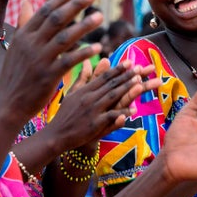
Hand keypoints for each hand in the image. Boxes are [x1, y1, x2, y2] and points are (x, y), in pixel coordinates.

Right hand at [0, 0, 102, 120]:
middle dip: (75, 5)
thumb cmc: (16, 75)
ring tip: (100, 17)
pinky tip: (97, 47)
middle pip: (56, 19)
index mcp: (23, 36)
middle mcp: (30, 44)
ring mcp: (39, 59)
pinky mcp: (48, 75)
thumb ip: (24, 25)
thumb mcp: (16, 47)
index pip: (44, 11)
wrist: (8, 104)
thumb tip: (26, 3)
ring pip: (64, 37)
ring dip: (84, 26)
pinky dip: (83, 53)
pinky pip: (69, 60)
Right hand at [43, 59, 161, 150]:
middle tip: (140, 68)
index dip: (118, 69)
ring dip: (127, 89)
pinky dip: (122, 113)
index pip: (104, 77)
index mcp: (84, 90)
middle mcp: (89, 97)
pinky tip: (134, 110)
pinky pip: (111, 116)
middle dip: (127, 76)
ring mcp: (92, 110)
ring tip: (140, 82)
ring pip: (112, 96)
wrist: (56, 135)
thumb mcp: (73, 93)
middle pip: (111, 84)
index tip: (130, 62)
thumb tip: (89, 61)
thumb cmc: (65, 114)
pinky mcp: (94, 124)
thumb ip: (83, 77)